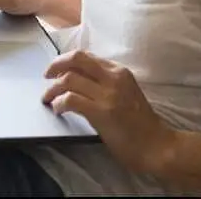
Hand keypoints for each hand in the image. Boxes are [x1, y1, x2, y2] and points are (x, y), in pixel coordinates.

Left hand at [42, 50, 173, 173]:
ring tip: (48, 99)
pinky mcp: (101, 112)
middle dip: (56, 65)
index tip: (57, 70)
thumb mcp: (126, 92)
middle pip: (77, 59)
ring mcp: (108, 94)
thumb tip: (80, 79)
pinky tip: (58, 110)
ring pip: (69, 79)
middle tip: (46, 76)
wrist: (154, 143)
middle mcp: (114, 77)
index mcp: (120, 71)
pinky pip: (71, 99)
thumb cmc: (139, 121)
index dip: (66, 61)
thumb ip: (107, 82)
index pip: (87, 56)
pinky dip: (59, 103)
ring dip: (52, 89)